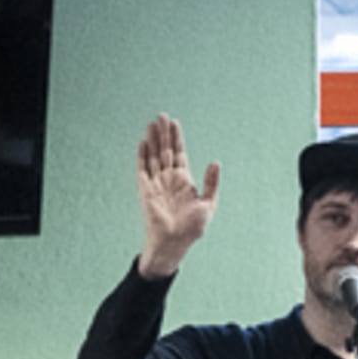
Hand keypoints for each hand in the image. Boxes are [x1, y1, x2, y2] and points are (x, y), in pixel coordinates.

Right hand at [134, 114, 219, 277]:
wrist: (174, 243)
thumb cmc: (192, 229)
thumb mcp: (208, 204)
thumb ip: (211, 183)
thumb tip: (215, 162)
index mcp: (184, 181)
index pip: (180, 153)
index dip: (177, 138)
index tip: (175, 123)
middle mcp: (169, 179)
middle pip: (165, 150)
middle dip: (164, 133)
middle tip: (162, 115)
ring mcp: (157, 183)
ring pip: (154, 156)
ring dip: (153, 140)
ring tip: (152, 123)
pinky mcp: (146, 190)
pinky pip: (143, 169)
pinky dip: (142, 156)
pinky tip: (143, 143)